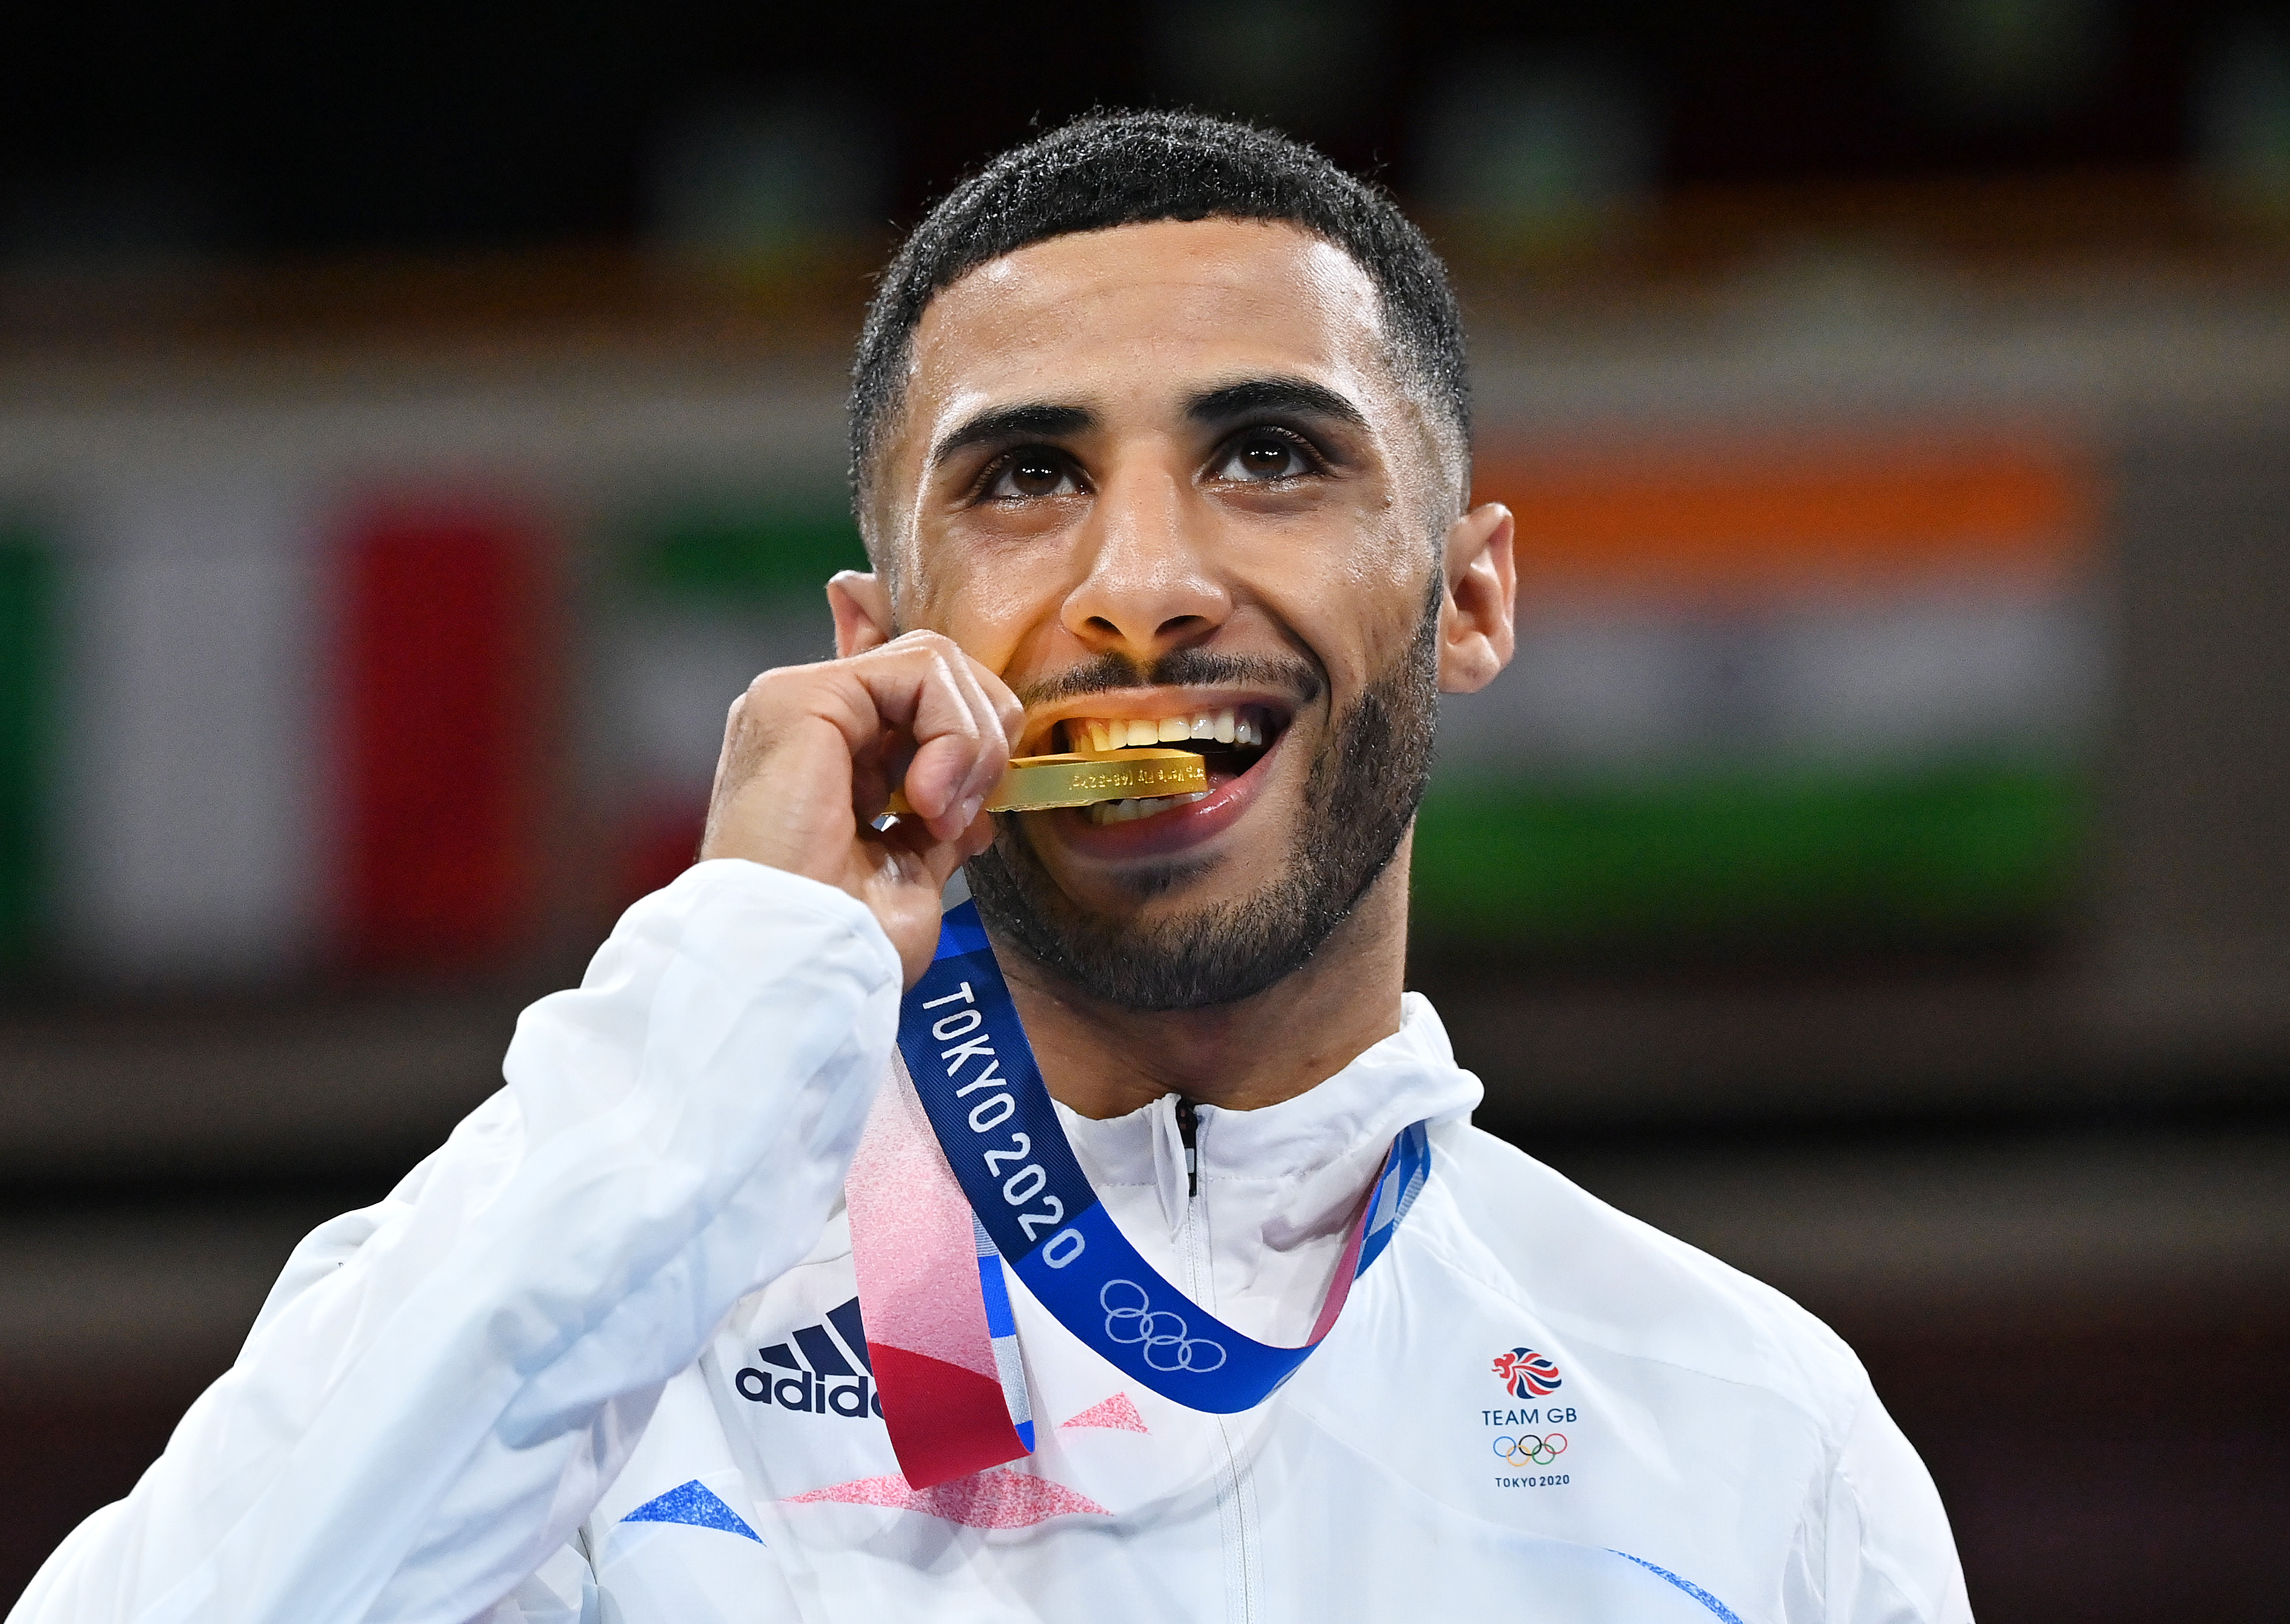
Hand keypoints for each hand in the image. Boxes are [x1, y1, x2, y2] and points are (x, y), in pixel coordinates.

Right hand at [700, 630, 1020, 983]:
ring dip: (972, 742)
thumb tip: (979, 806)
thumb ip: (936, 825)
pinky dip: (953, 734)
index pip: (922, 699)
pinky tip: (928, 800)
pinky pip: (922, 671)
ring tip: (943, 816)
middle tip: (966, 818)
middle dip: (984, 739)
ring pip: (937, 662)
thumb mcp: (908, 875)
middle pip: (939, 671)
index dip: (973, 740)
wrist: (791, 967)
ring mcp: (798, 699)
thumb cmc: (840, 943)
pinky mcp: (800, 696)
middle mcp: (810, 718)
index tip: (973, 819)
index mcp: (827, 755)